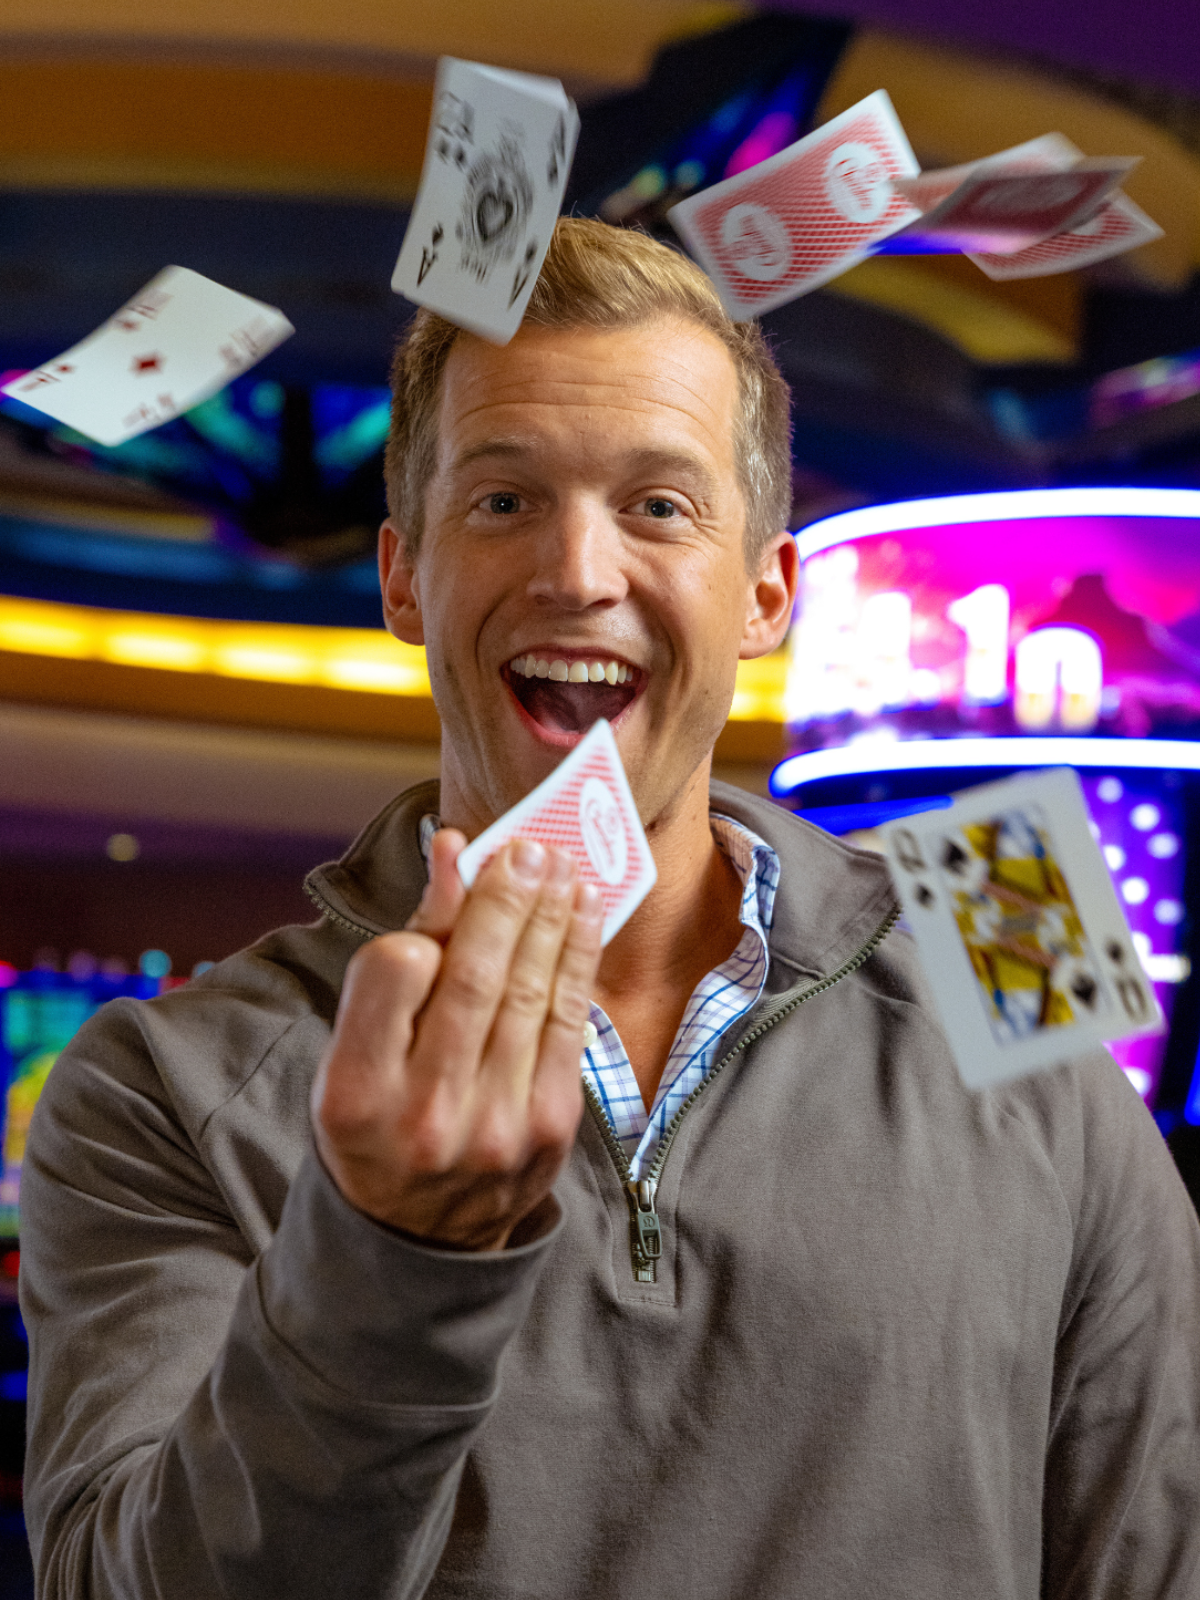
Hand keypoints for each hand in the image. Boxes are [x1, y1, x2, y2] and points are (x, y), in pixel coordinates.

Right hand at [311, 831, 602, 1250]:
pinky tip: (580, 909)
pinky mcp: (549, 1127)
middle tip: (527, 847)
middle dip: (507, 901)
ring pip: (528, 994)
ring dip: (548, 916)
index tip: (449, 898)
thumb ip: (404, 947)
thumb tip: (452, 850)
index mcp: (354, 1091)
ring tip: (557, 862)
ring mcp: (494, 1125)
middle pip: (475, 978)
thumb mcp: (356, 1048)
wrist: (419, 1235)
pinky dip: (576, 955)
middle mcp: (423, 1113)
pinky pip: (567, 1020)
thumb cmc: (376, 1119)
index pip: (394, 973)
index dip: (425, 925)